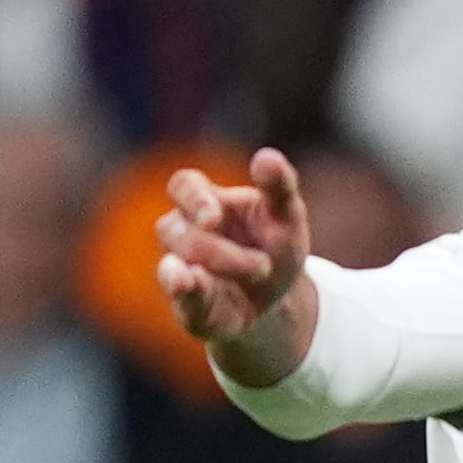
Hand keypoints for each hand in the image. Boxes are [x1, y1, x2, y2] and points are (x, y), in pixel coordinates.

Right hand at [156, 147, 313, 377]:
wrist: (280, 300)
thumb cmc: (276, 248)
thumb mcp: (287, 216)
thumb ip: (279, 186)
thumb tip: (266, 157)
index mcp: (207, 203)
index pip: (183, 187)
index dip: (193, 199)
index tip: (212, 216)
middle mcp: (185, 234)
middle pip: (178, 231)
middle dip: (221, 249)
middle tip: (264, 264)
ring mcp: (182, 270)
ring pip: (175, 265)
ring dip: (217, 268)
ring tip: (260, 273)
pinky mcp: (188, 305)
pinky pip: (178, 299)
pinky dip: (185, 293)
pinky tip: (190, 285)